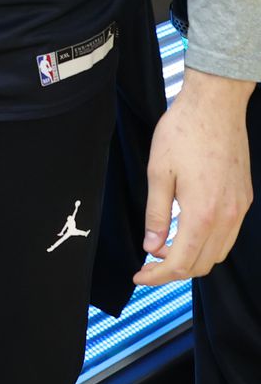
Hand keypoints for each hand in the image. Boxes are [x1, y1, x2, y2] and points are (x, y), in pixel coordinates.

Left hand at [134, 69, 253, 285]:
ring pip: (217, 253)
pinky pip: (227, 235)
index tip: (139, 277)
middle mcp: (227, 218)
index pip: (180, 262)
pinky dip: (207, 242)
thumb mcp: (158, 172)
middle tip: (147, 263)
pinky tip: (188, 230)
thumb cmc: (182, 133)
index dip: (157, 275)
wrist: (215, 107)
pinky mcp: (244, 199)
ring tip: (165, 247)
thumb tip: (152, 247)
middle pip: (202, 264)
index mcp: (203, 214)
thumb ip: (156, 214)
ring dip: (192, 258)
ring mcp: (239, 210)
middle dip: (173, 270)